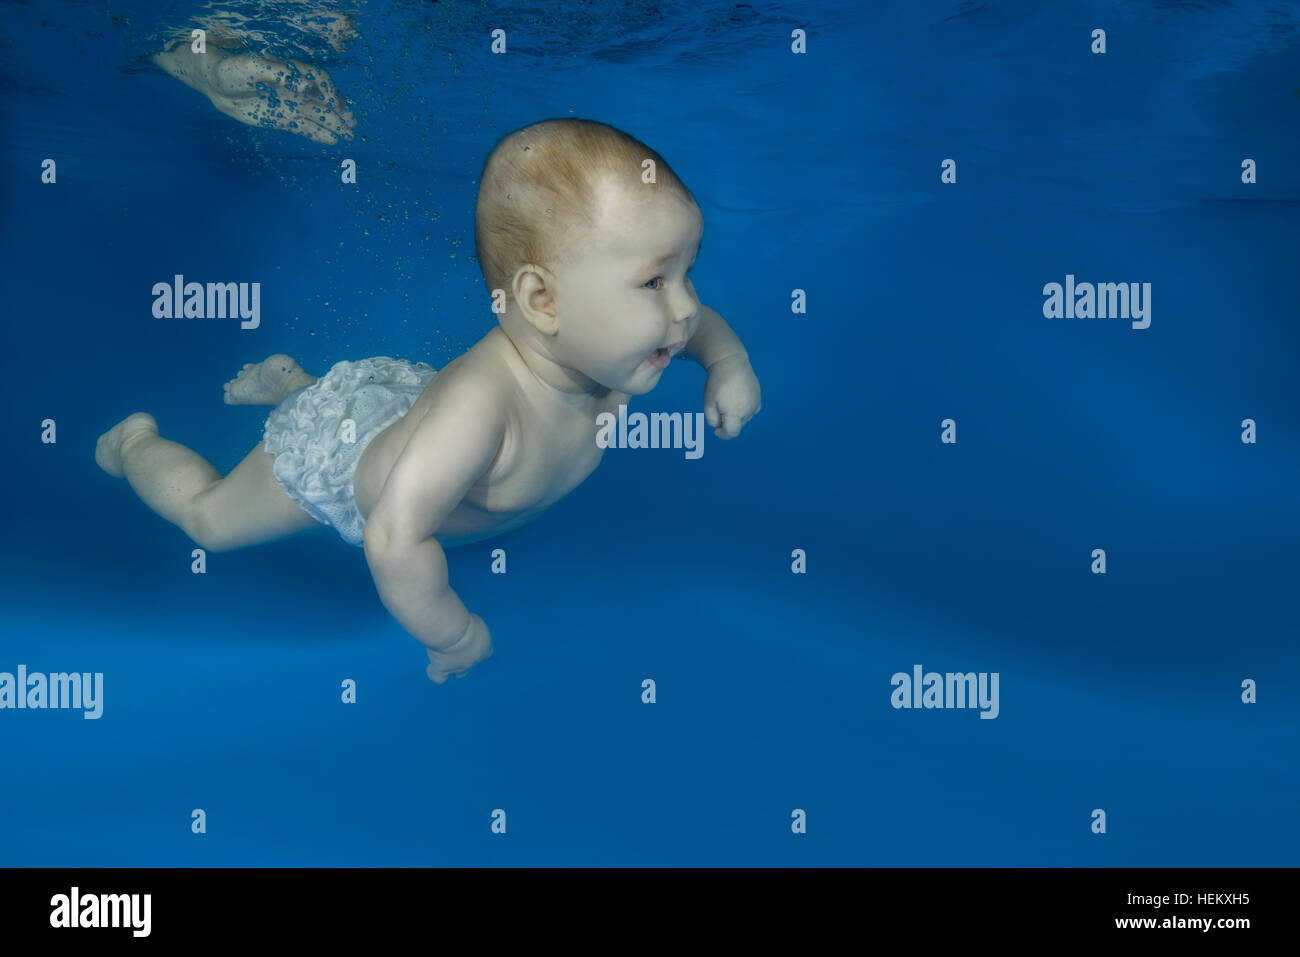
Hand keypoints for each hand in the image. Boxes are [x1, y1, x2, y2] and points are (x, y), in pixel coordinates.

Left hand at [207, 54, 355, 144]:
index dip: (328, 90)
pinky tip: (333, 140)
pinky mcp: (284, 119)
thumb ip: (278, 73)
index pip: (318, 79)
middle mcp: (296, 89)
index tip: (331, 102)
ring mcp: (291, 105)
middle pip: (325, 98)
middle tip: (351, 122)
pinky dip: (320, 134)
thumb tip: (307, 85)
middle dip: (339, 110)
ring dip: (335, 123)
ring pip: (319, 115)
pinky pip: (306, 128)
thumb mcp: (250, 67)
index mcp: (291, 72)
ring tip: (350, 133)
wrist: (216, 86)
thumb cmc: (230, 71)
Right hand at [426, 613, 493, 683]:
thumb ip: (471, 626)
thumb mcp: (473, 619)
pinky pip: (439, 678)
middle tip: (456, 642)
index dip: (478, 647)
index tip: (470, 637)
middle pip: (472, 662)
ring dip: (454, 667)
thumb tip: (462, 623)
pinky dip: (435, 673)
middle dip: (466, 655)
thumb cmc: (463, 619)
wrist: (451, 631)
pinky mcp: (442, 668)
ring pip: (460, 673)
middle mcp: (473, 660)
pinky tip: (431, 666)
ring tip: (444, 655)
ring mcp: (458, 667)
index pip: (486, 652)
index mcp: (484, 647)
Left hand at [703, 354, 760, 438]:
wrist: (731, 363)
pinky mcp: (759, 398)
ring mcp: (755, 404)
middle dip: (728, 422)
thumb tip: (719, 427)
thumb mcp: (708, 403)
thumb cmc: (717, 383)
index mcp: (735, 413)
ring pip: (745, 418)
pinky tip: (738, 398)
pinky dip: (744, 409)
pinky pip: (751, 410)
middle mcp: (748, 411)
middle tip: (719, 407)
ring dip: (736, 415)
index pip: (732, 433)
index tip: (717, 430)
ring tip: (728, 399)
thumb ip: (712, 419)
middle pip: (738, 425)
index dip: (723, 434)